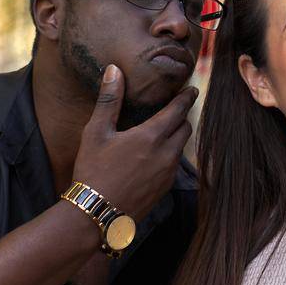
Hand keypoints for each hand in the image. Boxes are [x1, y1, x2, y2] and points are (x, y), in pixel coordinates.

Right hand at [71, 65, 197, 220]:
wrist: (97, 213)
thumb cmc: (93, 171)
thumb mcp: (96, 132)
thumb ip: (109, 100)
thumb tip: (114, 70)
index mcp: (151, 136)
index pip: (178, 110)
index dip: (186, 98)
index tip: (191, 90)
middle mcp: (166, 154)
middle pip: (186, 127)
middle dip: (182, 116)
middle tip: (175, 109)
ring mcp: (168, 173)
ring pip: (181, 147)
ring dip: (176, 136)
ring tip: (164, 131)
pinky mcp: (164, 189)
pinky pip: (174, 165)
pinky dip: (170, 155)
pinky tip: (154, 156)